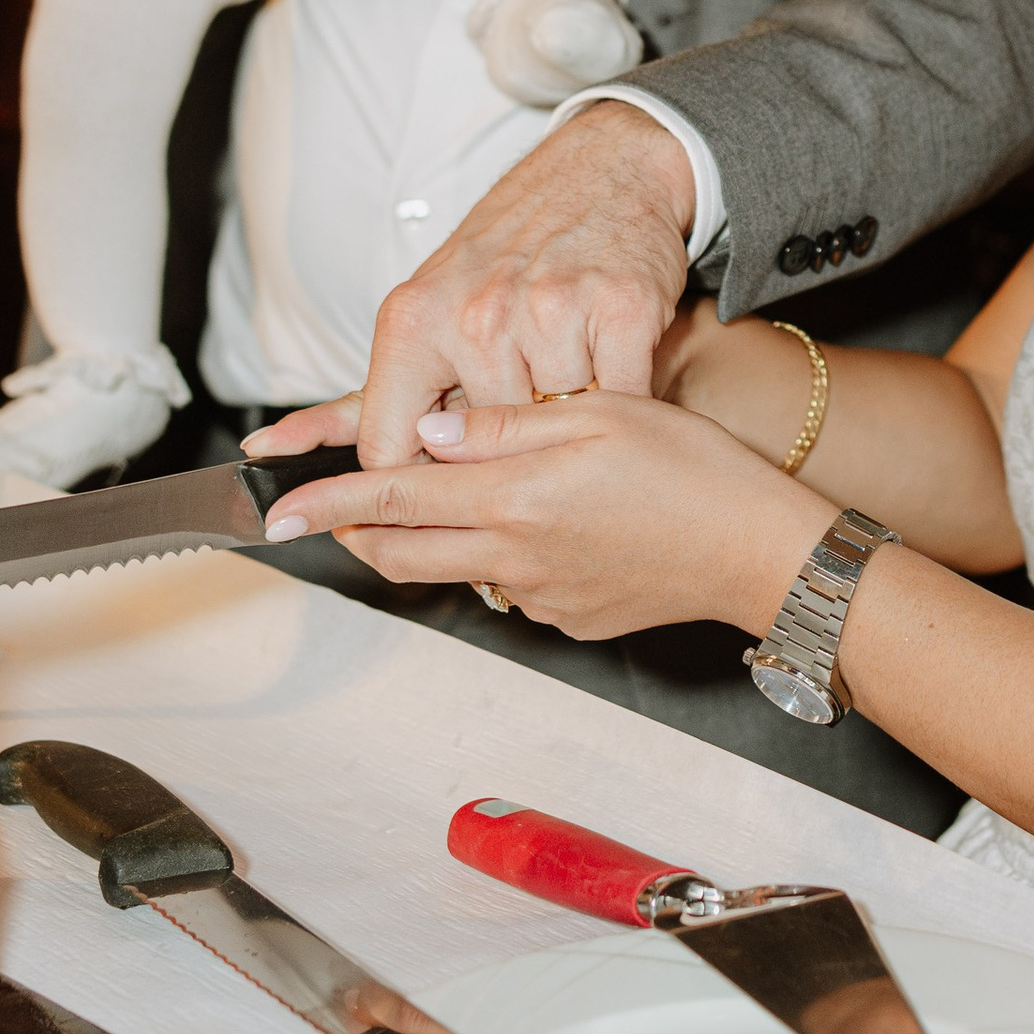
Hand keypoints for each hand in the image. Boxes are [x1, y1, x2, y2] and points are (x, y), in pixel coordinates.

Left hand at [250, 387, 820, 641]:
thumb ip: (506, 426)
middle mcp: (515, 556)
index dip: (328, 502)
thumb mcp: (601, 414)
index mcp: (516, 498)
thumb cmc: (692, 468)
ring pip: (456, 571)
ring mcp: (541, 596)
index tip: (275, 511)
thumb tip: (430, 435)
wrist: (757, 550)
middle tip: (342, 508)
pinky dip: (504, 556)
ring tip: (461, 500)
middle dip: (359, 534)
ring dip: (434, 541)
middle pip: (402, 554)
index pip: (395, 499)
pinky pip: (514, 588)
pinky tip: (551, 524)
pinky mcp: (570, 618)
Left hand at [330, 100, 699, 462]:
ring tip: (569, 373)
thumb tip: (282, 451)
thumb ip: (374, 394)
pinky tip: (610, 365)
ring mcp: (551, 311)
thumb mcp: (426, 309)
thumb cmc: (509, 252)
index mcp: (414, 321)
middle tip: (525, 401)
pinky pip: (619, 400)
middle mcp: (477, 316)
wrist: (604, 170)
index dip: (416, 484)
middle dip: (506, 444)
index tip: (441, 483)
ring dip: (567, 421)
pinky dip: (619, 399)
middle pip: (485, 449)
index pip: (391, 448)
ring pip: (554, 429)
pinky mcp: (621, 309)